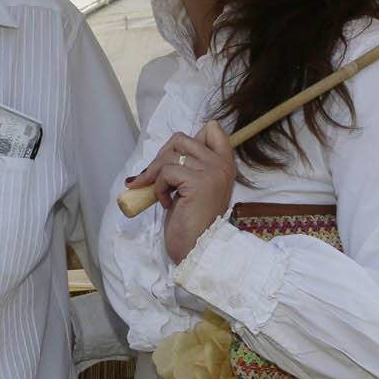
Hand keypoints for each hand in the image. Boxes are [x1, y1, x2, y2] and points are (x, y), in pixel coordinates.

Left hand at [127, 122, 236, 264]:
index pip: (213, 128)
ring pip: (170, 154)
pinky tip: (166, 203)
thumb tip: (163, 152)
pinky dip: (158, 186)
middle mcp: (222, 165)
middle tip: (154, 178)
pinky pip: (167, 172)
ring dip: (156, 173)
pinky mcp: (198, 182)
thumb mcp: (194, 188)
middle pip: (181, 138)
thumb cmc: (192, 223)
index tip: (176, 161)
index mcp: (225, 164)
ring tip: (159, 193)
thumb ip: (190, 168)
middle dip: (161, 156)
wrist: (196, 250)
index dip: (189, 139)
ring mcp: (212, 172)